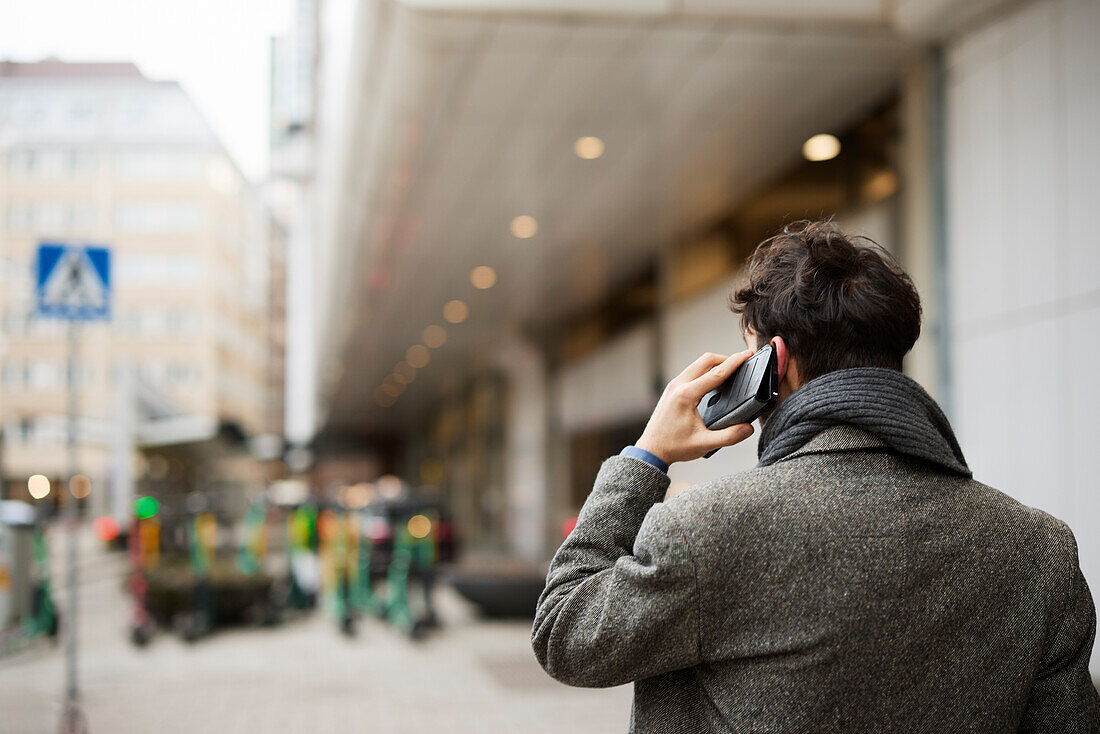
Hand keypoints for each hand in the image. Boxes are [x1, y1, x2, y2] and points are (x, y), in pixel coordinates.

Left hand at [635, 350, 756, 465]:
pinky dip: (704, 370)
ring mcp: (673, 386)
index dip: (734, 362)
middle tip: (741, 362)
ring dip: (714, 364)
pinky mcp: (671, 389)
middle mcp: (678, 386)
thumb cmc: (674, 447)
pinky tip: (712, 380)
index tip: (747, 354)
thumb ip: (729, 437)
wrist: (651, 449)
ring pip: (697, 364)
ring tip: (730, 370)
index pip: (716, 373)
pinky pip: (690, 372)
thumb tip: (748, 429)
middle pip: (706, 360)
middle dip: (725, 358)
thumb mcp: (704, 444)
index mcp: (686, 395)